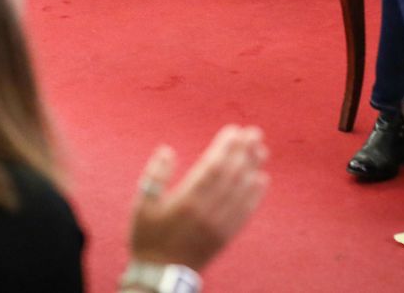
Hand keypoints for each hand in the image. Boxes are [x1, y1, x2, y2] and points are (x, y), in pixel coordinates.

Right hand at [128, 125, 268, 271]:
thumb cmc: (148, 236)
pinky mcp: (225, 237)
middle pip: (231, 177)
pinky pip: (245, 213)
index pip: (212, 168)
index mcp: (186, 201)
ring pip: (241, 192)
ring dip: (253, 169)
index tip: (234, 130)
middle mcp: (206, 212)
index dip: (225, 148)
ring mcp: (218, 226)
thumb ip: (154, 176)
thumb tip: (167, 150)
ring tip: (261, 150)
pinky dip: (255, 195)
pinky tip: (262, 179)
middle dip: (243, 152)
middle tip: (254, 133)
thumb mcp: (141, 205)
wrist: (159, 273)